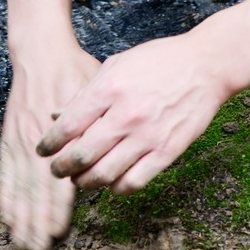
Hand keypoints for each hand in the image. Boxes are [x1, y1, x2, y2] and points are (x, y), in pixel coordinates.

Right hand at [0, 46, 100, 249]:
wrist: (42, 52)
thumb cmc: (76, 72)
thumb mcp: (95, 93)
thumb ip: (95, 125)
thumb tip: (103, 156)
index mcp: (60, 133)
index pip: (58, 180)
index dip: (56, 208)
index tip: (57, 233)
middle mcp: (37, 142)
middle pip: (36, 190)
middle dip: (36, 222)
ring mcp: (21, 141)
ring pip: (20, 186)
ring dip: (20, 217)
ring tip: (22, 243)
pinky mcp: (10, 139)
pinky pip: (6, 173)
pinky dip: (6, 196)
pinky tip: (8, 217)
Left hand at [36, 32, 229, 193]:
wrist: (206, 66)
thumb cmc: (160, 62)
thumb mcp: (117, 65)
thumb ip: (87, 92)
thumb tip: (58, 116)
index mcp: (109, 90)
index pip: (67, 127)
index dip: (50, 144)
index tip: (43, 151)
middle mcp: (126, 115)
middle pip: (82, 155)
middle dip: (62, 168)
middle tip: (58, 171)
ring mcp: (148, 136)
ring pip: (104, 175)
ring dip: (86, 182)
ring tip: (81, 180)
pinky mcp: (167, 151)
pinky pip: (133, 181)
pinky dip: (116, 188)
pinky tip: (112, 182)